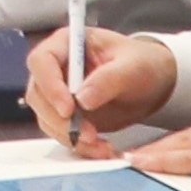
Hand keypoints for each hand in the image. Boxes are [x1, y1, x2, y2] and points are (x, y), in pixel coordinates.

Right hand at [32, 27, 175, 147]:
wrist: (152, 83)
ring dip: (68, 135)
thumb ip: (109, 78)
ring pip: (46, 117)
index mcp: (68, 43)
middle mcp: (57, 67)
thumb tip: (82, 98)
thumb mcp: (134, 66)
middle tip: (86, 133)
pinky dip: (78, 144)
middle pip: (38, 94)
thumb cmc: (143, 63)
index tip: (68, 108)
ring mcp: (59, 92)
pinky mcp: (66, 115)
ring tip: (99, 143)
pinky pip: (60, 133)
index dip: (50, 85)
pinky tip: (100, 147)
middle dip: (59, 118)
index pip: (42, 61)